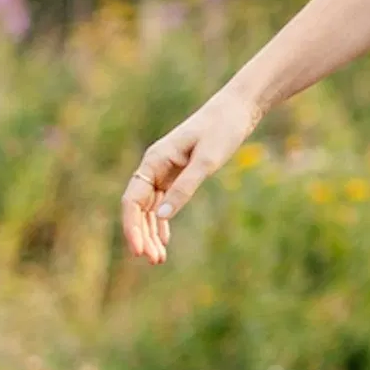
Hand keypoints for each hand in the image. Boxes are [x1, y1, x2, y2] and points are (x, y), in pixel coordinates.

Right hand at [122, 86, 260, 265]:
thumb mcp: (206, 161)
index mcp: (155, 160)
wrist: (238, 109)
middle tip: (154, 260)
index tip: (138, 250)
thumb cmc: (222, 129)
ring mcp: (164, 170)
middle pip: (139, 208)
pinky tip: (165, 239)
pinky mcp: (177, 173)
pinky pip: (163, 202)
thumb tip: (162, 216)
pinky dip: (162, 221)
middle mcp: (154, 166)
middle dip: (143, 235)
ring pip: (150, 208)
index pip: (132, 200)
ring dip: (152, 232)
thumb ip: (184, 188)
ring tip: (159, 258)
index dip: (131, 227)